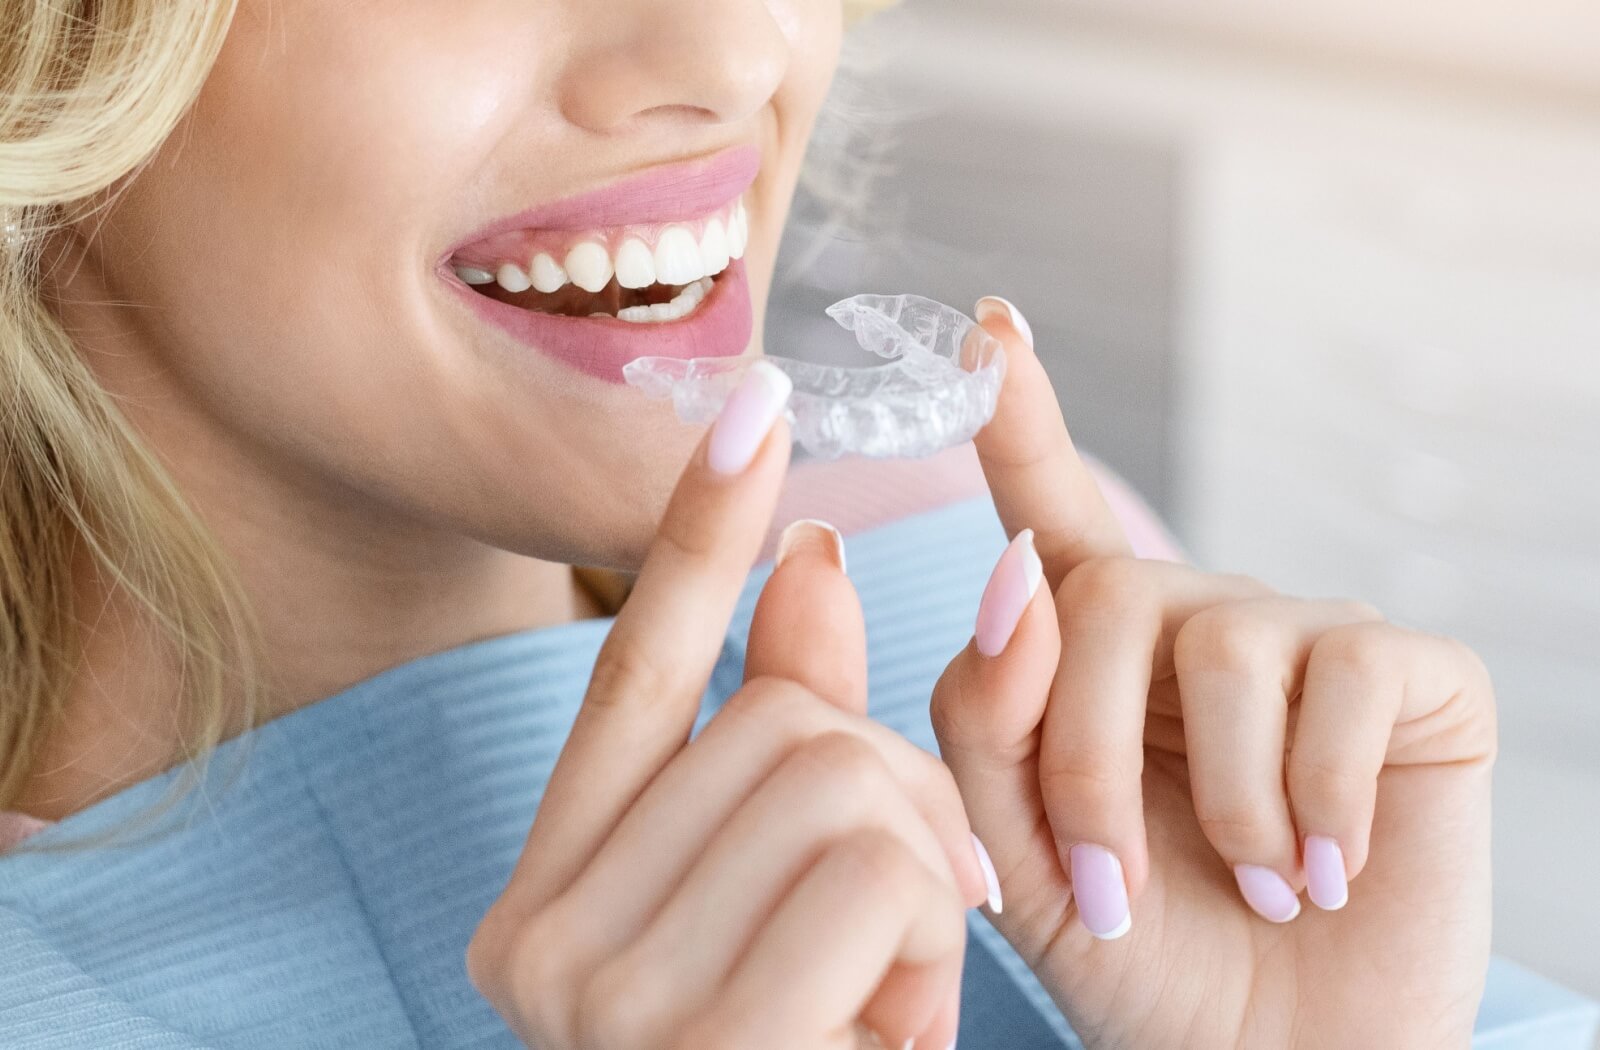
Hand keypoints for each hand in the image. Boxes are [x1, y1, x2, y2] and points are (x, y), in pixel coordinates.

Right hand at [468, 363, 987, 1049]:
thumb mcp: (796, 915)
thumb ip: (793, 745)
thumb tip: (814, 556)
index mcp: (549, 900)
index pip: (636, 672)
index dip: (702, 531)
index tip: (756, 401)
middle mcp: (537, 940)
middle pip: (786, 724)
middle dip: (893, 806)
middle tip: (891, 942)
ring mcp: (597, 996)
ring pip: (845, 777)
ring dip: (918, 887)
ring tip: (878, 1008)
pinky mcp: (693, 1039)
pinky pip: (879, 868)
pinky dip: (927, 949)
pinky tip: (883, 1038)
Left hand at [930, 299, 1496, 1047]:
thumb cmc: (1140, 955)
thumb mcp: (1019, 852)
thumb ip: (986, 717)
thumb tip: (1013, 577)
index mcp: (1089, 653)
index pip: (1048, 512)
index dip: (1015, 416)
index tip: (983, 325)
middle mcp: (1191, 619)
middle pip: (1101, 598)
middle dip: (1083, 759)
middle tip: (1110, 894)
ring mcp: (1303, 636)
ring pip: (1216, 642)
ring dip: (1213, 802)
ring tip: (1246, 888)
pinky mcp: (1408, 674)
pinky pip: (1342, 682)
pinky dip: (1315, 799)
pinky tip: (1324, 869)